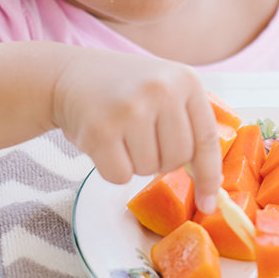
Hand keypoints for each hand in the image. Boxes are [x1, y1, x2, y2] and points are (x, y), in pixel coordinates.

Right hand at [51, 49, 220, 211]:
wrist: (70, 75)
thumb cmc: (124, 89)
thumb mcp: (165, 89)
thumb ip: (188, 124)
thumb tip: (208, 185)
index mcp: (185, 80)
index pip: (206, 140)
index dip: (209, 176)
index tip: (209, 202)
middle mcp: (162, 90)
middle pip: (178, 159)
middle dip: (161, 160)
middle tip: (141, 138)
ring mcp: (131, 109)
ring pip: (149, 170)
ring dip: (134, 162)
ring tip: (120, 133)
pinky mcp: (101, 129)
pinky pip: (120, 176)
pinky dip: (112, 169)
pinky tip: (104, 142)